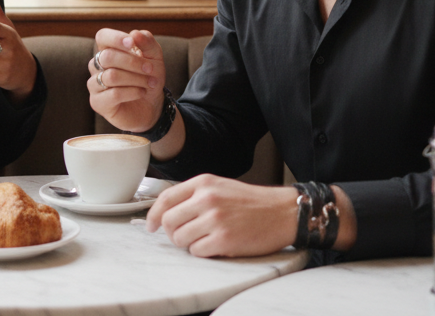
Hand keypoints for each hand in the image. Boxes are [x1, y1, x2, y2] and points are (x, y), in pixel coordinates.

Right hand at [87, 29, 163, 132]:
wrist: (152, 105)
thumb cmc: (149, 77)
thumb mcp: (154, 57)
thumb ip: (147, 42)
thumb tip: (134, 33)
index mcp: (108, 50)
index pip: (102, 36)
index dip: (115, 38)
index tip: (132, 43)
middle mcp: (97, 66)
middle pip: (107, 56)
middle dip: (133, 62)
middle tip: (150, 69)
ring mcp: (95, 84)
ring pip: (111, 76)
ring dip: (136, 79)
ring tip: (150, 83)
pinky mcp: (97, 103)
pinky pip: (113, 94)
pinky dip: (133, 92)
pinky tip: (141, 92)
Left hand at [145, 174, 297, 257]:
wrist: (283, 212)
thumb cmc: (252, 202)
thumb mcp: (220, 187)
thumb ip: (194, 195)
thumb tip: (166, 213)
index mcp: (204, 183)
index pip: (165, 198)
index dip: (153, 215)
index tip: (151, 226)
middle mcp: (207, 198)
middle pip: (169, 221)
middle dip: (172, 233)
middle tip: (183, 236)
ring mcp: (215, 219)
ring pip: (179, 238)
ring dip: (187, 244)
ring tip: (204, 239)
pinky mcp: (224, 239)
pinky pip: (196, 252)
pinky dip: (202, 252)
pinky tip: (216, 245)